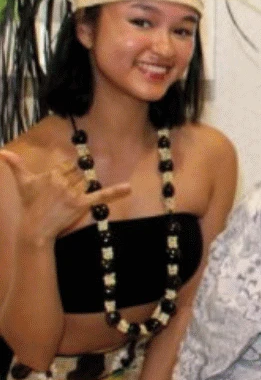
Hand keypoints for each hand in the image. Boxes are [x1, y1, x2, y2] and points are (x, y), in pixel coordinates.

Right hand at [0, 149, 130, 241]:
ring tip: (73, 197)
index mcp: (51, 174)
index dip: (66, 171)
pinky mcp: (80, 204)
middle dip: (75, 179)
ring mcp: (72, 193)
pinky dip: (115, 192)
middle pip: (78, 173)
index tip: (63, 179)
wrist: (35, 228)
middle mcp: (62, 181)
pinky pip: (100, 195)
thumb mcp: (23, 183)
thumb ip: (16, 165)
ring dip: (84, 186)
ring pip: (86, 181)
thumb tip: (1, 151)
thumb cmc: (30, 205)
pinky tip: (129, 188)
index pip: (67, 165)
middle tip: (66, 192)